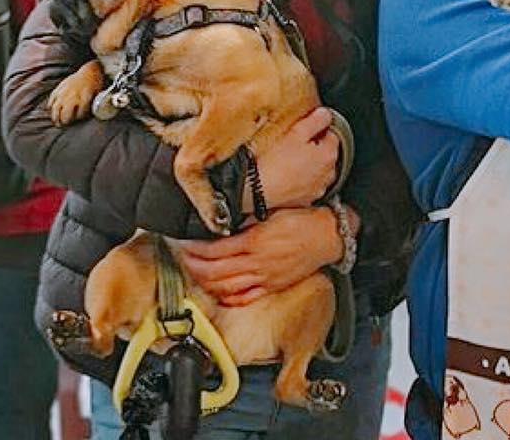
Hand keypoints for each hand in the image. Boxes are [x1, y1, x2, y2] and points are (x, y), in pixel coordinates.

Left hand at [179, 207, 342, 306]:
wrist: (328, 236)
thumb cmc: (306, 220)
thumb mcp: (274, 211)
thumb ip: (249, 218)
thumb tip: (226, 221)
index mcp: (256, 240)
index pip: (214, 249)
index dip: (195, 248)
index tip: (184, 242)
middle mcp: (257, 262)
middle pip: (214, 271)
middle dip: (192, 266)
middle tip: (181, 258)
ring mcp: (263, 277)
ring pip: (224, 286)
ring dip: (204, 282)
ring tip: (193, 274)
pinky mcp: (270, 286)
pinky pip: (243, 297)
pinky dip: (226, 297)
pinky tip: (217, 291)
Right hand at [252, 107, 340, 211]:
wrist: (255, 191)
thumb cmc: (275, 163)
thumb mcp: (296, 132)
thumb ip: (316, 120)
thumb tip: (326, 114)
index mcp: (329, 155)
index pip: (333, 135)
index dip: (318, 131)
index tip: (305, 131)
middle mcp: (328, 174)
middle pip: (326, 154)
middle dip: (314, 148)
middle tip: (294, 145)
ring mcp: (317, 189)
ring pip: (318, 171)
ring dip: (308, 165)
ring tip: (288, 161)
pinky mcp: (305, 201)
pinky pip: (308, 186)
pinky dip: (301, 181)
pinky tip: (287, 176)